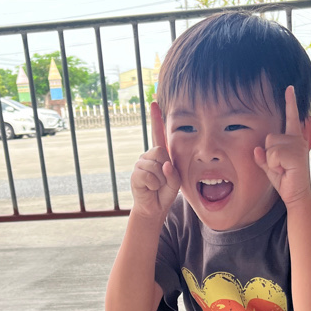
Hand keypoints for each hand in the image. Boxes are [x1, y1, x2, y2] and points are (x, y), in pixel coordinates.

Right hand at [130, 102, 179, 218]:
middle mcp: (149, 156)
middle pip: (160, 151)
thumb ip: (173, 173)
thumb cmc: (166, 192)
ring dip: (160, 180)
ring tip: (156, 186)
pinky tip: (150, 188)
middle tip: (163, 180)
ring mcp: (140, 164)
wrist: (154, 207)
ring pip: (155, 166)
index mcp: (160, 154)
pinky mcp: (135, 174)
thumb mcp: (175, 182)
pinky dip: (153, 185)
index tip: (154, 103)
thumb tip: (165, 165)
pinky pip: (148, 176)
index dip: (156, 119)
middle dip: (166, 168)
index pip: (157, 134)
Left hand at [253, 86, 310, 207]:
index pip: (291, 117)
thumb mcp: (270, 167)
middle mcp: (297, 140)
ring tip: (283, 168)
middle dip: (269, 153)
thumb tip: (256, 149)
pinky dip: (275, 164)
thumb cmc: (285, 179)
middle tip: (280, 166)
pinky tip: (285, 170)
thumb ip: (262, 157)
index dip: (290, 102)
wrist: (296, 195)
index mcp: (293, 139)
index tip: (289, 88)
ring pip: (270, 145)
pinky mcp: (297, 154)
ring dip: (272, 160)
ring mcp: (298, 146)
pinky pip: (274, 154)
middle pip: (269, 137)